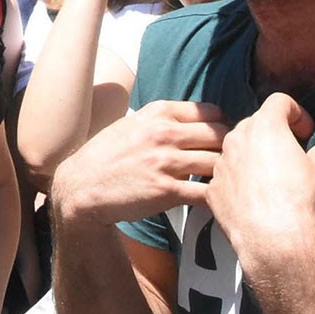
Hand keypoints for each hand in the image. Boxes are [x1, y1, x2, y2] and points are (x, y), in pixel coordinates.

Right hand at [49, 99, 227, 227]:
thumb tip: (196, 121)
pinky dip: (216, 197)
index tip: (222, 139)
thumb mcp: (132, 123)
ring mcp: (166, 162)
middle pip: (219, 135)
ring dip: (225, 174)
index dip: (222, 126)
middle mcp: (164, 133)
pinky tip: (217, 201)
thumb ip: (162, 120)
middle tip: (232, 162)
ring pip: (217, 163)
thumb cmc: (106, 155)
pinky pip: (206, 192)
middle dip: (230, 149)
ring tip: (227, 182)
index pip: (210, 112)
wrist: (82, 186)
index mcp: (158, 113)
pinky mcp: (166, 191)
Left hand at [204, 93, 314, 268]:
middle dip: (273, 134)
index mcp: (265, 126)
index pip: (279, 102)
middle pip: (255, 123)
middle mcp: (237, 138)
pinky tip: (254, 198)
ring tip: (271, 177)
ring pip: (236, 149)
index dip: (296, 113)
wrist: (272, 238)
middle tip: (290, 154)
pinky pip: (225, 177)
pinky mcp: (212, 189)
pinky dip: (238, 181)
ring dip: (252, 156)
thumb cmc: (299, 197)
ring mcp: (221, 163)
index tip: (307, 133)